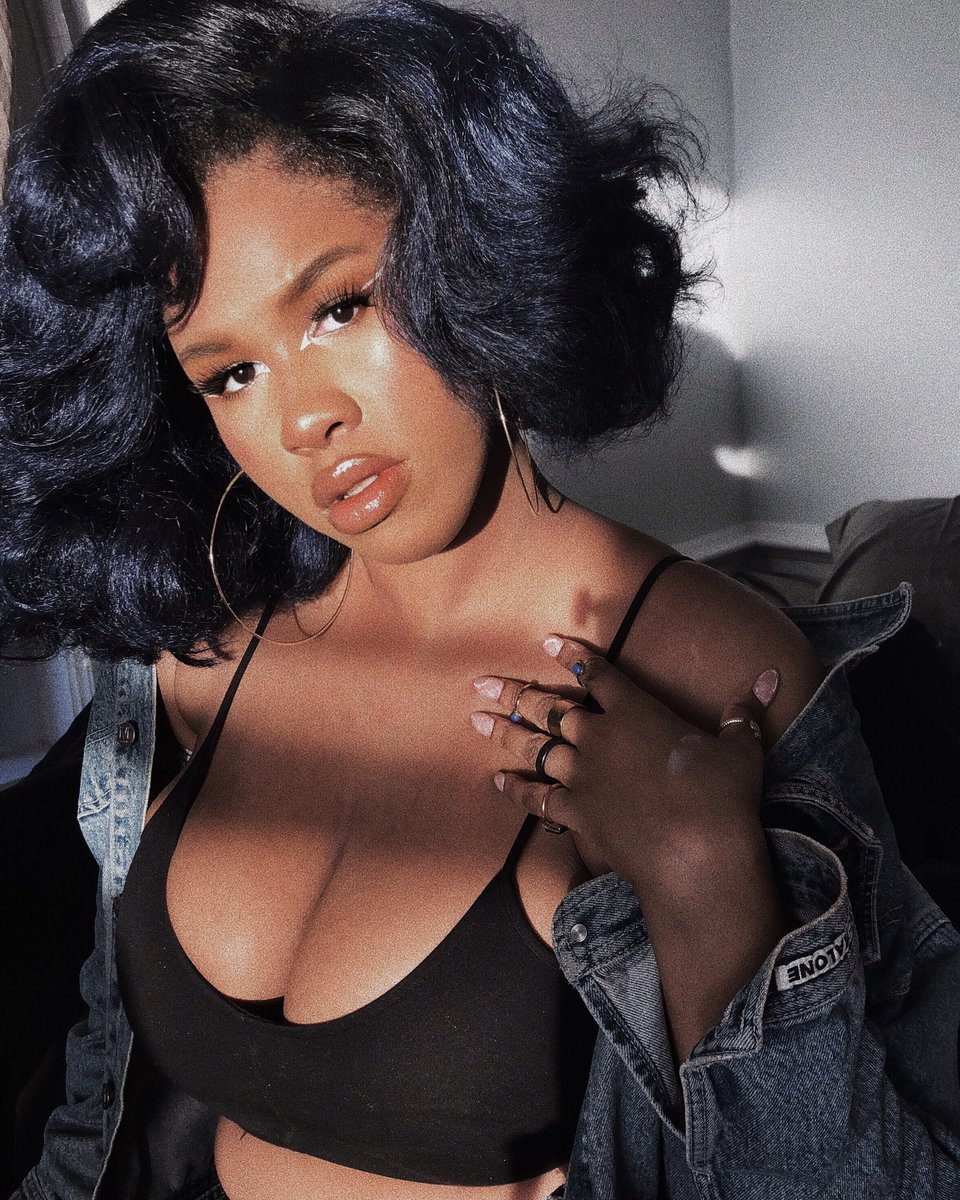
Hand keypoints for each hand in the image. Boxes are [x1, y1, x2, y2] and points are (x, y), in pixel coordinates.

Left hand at [471, 637, 779, 890]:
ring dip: (504, 732)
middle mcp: (600, 738)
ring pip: (534, 747)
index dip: (574, 656)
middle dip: (516, 691)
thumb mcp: (740, 750)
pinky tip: (496, 782)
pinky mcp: (576, 815)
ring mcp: (582, 777)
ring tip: (476, 719)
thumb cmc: (721, 798)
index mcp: (636, 711)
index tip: (551, 641)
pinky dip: (515, 790)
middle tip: (482, 680)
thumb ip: (743, 714)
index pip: (598, 675)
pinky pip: (537, 798)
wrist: (695, 856)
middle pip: (550, 707)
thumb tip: (770, 679)